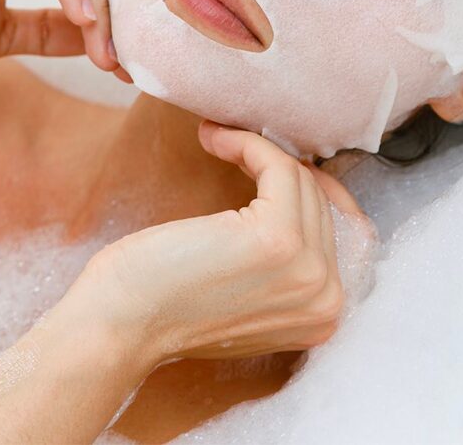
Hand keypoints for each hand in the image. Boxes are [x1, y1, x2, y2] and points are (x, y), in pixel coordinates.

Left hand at [55, 125, 375, 365]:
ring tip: (218, 140)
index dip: (307, 189)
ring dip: (257, 150)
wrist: (120, 322)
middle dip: (277, 167)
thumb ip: (286, 261)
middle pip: (320, 200)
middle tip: (235, 145)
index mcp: (325, 315)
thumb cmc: (168, 300)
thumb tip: (299, 190)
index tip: (270, 166)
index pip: (342, 229)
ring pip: (301, 180)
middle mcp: (328, 299)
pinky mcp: (277, 239)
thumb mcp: (249, 289)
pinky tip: (215, 140)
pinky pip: (278, 166)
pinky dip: (247, 143)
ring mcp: (306, 271)